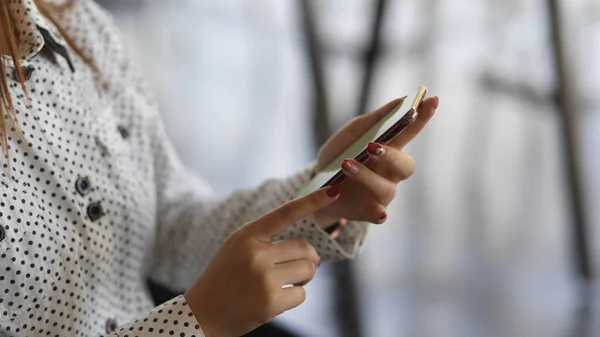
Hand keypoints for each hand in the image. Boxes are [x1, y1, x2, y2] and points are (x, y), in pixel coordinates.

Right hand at [184, 186, 340, 336]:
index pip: (286, 213)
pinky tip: (276, 300)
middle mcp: (256, 253)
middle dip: (309, 259)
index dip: (312, 201)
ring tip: (284, 284)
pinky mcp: (271, 301)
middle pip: (305, 248)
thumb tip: (308, 250)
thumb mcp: (237, 248)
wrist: (201, 314)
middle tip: (297, 270)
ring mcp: (263, 277)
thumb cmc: (224, 280)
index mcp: (247, 235)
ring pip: (308, 269)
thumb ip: (266, 241)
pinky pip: (302, 293)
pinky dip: (294, 296)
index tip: (334, 191)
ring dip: (304, 278)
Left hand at [315, 96, 438, 225]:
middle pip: (405, 165)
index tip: (432, 100)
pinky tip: (378, 210)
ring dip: (366, 176)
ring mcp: (382, 193)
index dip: (423, 117)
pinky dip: (378, 213)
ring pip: (386, 188)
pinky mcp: (370, 211)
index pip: (411, 131)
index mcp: (389, 148)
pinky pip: (379, 214)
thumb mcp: (351, 133)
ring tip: (346, 165)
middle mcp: (391, 172)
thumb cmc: (339, 155)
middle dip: (391, 156)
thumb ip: (375, 119)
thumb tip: (402, 100)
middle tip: (372, 147)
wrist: (316, 184)